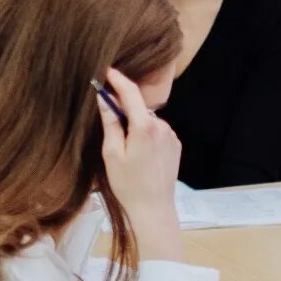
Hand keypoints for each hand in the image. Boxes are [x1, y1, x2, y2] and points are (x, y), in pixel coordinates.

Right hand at [96, 67, 183, 262]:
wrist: (154, 209)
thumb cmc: (128, 185)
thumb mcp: (112, 154)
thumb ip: (110, 123)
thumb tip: (104, 99)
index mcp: (144, 127)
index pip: (130, 93)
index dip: (118, 80)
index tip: (106, 71)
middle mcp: (162, 127)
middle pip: (138, 108)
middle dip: (123, 110)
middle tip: (108, 124)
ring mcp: (171, 136)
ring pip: (147, 121)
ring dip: (135, 126)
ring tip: (125, 151)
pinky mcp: (175, 145)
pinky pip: (156, 132)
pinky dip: (145, 136)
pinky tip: (139, 156)